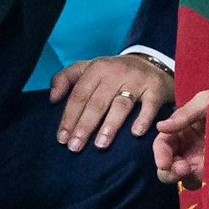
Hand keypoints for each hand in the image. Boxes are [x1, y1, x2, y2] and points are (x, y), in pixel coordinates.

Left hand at [51, 53, 172, 151]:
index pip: (79, 95)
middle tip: (75, 147)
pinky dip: (143, 119)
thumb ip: (65, 79)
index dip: (69, 117)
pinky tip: (135, 133)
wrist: (150, 62)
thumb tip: (52, 98)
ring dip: (110, 125)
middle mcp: (116, 73)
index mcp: (96, 68)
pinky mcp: (155, 89)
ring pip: (121, 104)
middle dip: (85, 126)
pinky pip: (149, 105)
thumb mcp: (88, 68)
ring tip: (100, 145)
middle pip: (97, 102)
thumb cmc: (112, 72)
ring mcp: (137, 80)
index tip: (62, 138)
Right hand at [153, 89, 207, 187]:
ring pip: (182, 177)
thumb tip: (160, 127)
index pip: (162, 144)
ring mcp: (200, 160)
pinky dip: (199, 181)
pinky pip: (201, 180)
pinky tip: (208, 174)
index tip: (164, 163)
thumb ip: (185, 114)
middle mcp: (187, 146)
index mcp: (181, 129)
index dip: (160, 154)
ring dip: (182, 178)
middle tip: (182, 169)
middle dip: (169, 171)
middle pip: (167, 165)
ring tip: (193, 172)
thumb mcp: (206, 101)